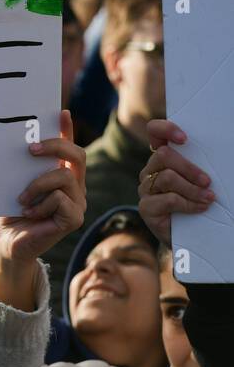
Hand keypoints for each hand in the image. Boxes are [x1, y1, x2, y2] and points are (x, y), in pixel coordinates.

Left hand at [0, 110, 86, 308]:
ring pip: (64, 177)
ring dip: (36, 185)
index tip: (60, 112)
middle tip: (28, 149)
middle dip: (54, 146)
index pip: (69, 147)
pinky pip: (61, 199)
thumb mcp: (14, 181)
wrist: (7, 242)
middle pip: (76, 155)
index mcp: (61, 175)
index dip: (66, 129)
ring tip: (21, 198)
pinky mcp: (74, 219)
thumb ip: (24, 164)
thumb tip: (23, 138)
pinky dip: (40, 204)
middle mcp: (75, 187)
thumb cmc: (10, 210)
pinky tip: (29, 213)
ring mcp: (78, 203)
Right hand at [138, 119, 214, 245]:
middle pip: (163, 156)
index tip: (184, 139)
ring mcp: (146, 189)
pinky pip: (167, 199)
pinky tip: (200, 208)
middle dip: (189, 168)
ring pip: (167, 177)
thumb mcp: (201, 182)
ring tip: (208, 198)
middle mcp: (150, 170)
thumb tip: (219, 156)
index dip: (165, 129)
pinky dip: (188, 204)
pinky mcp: (146, 207)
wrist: (191, 237)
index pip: (154, 132)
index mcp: (163, 158)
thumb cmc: (200, 204)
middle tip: (207, 181)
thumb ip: (199, 168)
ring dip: (193, 189)